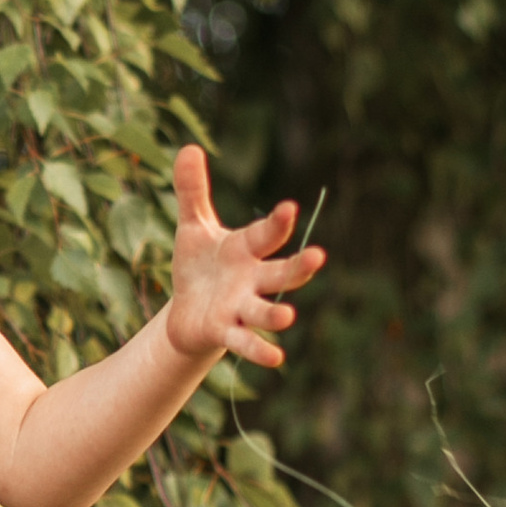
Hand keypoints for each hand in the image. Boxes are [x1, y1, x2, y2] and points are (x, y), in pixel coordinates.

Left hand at [161, 146, 325, 370]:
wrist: (187, 312)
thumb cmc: (199, 265)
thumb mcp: (193, 227)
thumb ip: (193, 192)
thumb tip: (188, 147)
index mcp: (246, 250)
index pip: (267, 235)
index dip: (278, 222)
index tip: (289, 208)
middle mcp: (252, 280)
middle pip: (282, 273)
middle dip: (298, 268)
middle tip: (319, 257)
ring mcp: (242, 308)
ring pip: (265, 311)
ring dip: (276, 315)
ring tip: (287, 317)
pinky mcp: (226, 332)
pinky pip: (244, 342)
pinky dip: (258, 350)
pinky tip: (276, 359)